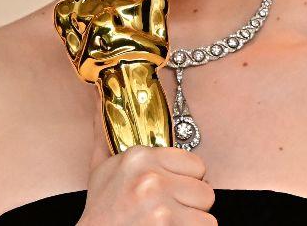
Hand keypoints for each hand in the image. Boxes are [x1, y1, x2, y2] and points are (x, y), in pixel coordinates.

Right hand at [76, 107, 215, 224]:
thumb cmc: (101, 210)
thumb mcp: (101, 168)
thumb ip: (105, 132)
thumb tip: (99, 94)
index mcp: (139, 156)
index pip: (196, 163)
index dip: (187, 181)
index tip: (172, 190)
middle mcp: (150, 176)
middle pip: (205, 189)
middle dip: (191, 203)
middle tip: (168, 210)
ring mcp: (160, 203)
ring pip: (207, 211)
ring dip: (192, 220)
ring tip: (169, 222)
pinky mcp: (167, 223)